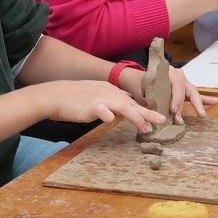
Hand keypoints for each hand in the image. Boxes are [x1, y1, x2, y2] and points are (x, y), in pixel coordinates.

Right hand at [40, 80, 165, 132]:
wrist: (55, 95)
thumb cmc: (75, 97)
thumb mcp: (97, 93)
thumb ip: (112, 98)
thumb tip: (127, 104)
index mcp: (111, 90)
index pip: (132, 101)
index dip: (145, 110)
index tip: (158, 118)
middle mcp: (108, 93)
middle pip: (131, 104)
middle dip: (148, 113)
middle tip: (162, 121)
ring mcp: (98, 98)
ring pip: (121, 106)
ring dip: (135, 116)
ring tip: (145, 127)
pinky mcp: (88, 106)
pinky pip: (100, 109)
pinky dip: (106, 114)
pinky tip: (111, 119)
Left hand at [119, 65, 216, 124]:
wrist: (136, 80)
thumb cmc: (139, 85)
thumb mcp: (142, 91)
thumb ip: (150, 101)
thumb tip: (156, 115)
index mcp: (167, 73)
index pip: (176, 86)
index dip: (176, 99)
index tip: (173, 111)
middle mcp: (176, 76)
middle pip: (188, 89)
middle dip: (194, 103)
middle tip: (200, 114)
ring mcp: (181, 83)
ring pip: (193, 92)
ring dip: (201, 102)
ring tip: (207, 111)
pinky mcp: (183, 90)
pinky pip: (194, 95)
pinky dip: (204, 99)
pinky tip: (215, 101)